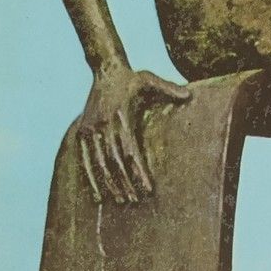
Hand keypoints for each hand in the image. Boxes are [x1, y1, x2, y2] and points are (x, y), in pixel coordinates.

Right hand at [75, 66, 191, 203]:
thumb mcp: (151, 80)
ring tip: (120, 201)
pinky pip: (84, 161)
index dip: (138, 172)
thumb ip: (169, 88)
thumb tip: (189, 95)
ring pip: (99, 164)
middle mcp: (104, 125)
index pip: (130, 152)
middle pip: (114, 161)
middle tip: (134, 200)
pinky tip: (98, 196)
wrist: (105, 70)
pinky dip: (90, 179)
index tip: (148, 189)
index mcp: (122, 117)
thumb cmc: (132, 79)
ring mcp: (90, 129)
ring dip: (109, 185)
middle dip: (124, 183)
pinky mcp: (81, 132)